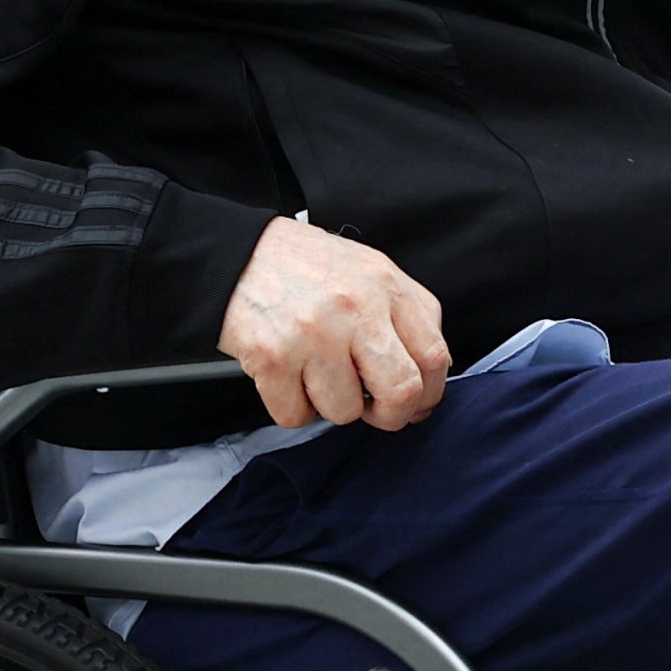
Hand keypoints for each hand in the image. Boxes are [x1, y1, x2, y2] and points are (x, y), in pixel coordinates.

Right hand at [219, 218, 452, 429]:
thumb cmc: (306, 268)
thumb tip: (433, 372)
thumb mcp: (371, 271)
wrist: (237, 254)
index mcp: (386, 286)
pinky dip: (292, 407)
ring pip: (344, 411)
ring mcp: (313, 334)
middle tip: (372, 409)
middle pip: (401, 392)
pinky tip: (288, 376)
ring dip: (330, 405)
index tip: (415, 403)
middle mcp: (354, 308)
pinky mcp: (272, 357)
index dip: (429, 394)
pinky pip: (296, 415)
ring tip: (316, 373)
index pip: (434, 357)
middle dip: (390, 416)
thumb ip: (409, 313)